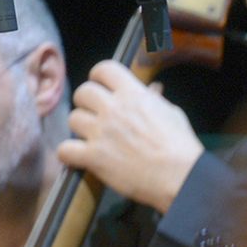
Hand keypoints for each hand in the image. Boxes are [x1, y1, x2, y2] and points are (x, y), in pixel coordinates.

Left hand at [57, 60, 203, 213]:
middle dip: (88, 103)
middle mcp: (113, 109)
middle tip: (97, 116)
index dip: (99, 77)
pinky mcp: (93, 156)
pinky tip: (81, 157)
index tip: (102, 88)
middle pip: (83, 92)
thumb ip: (155, 100)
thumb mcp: (173, 115)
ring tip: (93, 138)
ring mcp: (101, 132)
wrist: (181, 178)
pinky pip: (65, 149)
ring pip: (73, 118)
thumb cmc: (181, 147)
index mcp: (134, 95)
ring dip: (81, 128)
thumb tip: (152, 89)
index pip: (104, 69)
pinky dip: (70, 154)